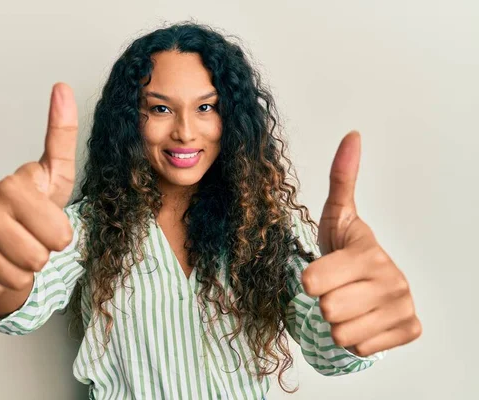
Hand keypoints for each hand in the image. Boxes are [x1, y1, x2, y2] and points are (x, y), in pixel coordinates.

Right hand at [0, 83, 78, 295]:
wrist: (3, 236)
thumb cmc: (35, 206)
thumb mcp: (56, 175)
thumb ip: (62, 135)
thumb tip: (62, 87)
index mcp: (14, 183)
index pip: (60, 235)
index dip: (62, 236)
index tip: (49, 220)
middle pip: (40, 257)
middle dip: (44, 254)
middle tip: (33, 238)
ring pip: (19, 275)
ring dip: (25, 269)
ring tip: (17, 249)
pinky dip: (3, 279)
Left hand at [301, 131, 421, 356]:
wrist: (371, 281)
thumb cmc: (346, 249)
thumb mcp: (337, 216)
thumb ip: (341, 178)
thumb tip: (352, 135)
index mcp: (368, 251)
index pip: (312, 281)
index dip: (310, 280)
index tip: (321, 272)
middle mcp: (393, 279)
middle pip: (326, 309)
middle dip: (325, 302)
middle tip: (337, 288)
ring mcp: (404, 306)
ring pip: (341, 332)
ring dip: (339, 322)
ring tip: (349, 302)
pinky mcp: (410, 329)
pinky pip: (360, 348)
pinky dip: (357, 338)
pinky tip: (364, 318)